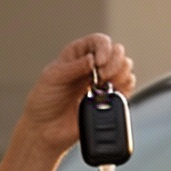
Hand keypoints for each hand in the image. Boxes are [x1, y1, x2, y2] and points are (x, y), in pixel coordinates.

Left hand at [16, 34, 135, 159]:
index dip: (104, 48)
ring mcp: (102, 82)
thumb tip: (92, 60)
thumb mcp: (52, 78)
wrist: (45, 129)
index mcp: (77, 54)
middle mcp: (92, 65)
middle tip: (102, 77)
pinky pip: (127, 88)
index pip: (99, 41)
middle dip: (114, 62)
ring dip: (121, 75)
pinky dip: (125, 88)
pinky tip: (111, 94)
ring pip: (125, 68)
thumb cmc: (43, 101)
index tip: (99, 63)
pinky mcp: (109, 99)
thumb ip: (73, 67)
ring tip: (105, 86)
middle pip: (117, 52)